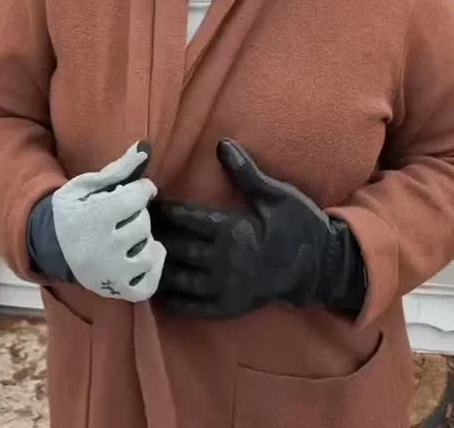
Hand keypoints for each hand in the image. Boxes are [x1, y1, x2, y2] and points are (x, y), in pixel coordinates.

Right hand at [40, 141, 165, 301]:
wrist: (49, 246)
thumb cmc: (71, 211)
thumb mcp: (87, 185)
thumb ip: (118, 169)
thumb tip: (145, 149)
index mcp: (96, 217)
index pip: (138, 197)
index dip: (143, 189)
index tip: (138, 189)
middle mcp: (105, 248)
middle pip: (143, 224)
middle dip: (138, 214)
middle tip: (124, 214)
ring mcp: (111, 273)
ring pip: (149, 252)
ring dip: (146, 239)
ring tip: (132, 233)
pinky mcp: (115, 290)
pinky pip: (148, 285)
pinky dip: (154, 268)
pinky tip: (147, 253)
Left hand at [151, 140, 364, 318]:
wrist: (321, 267)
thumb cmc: (299, 225)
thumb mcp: (276, 195)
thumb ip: (245, 172)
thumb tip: (222, 144)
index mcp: (234, 231)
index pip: (188, 219)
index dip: (165, 211)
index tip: (146, 202)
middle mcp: (225, 262)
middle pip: (178, 249)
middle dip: (154, 238)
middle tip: (132, 228)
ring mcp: (226, 288)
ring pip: (181, 280)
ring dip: (157, 269)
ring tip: (135, 257)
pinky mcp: (230, 307)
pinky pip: (194, 308)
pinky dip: (173, 301)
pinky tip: (156, 292)